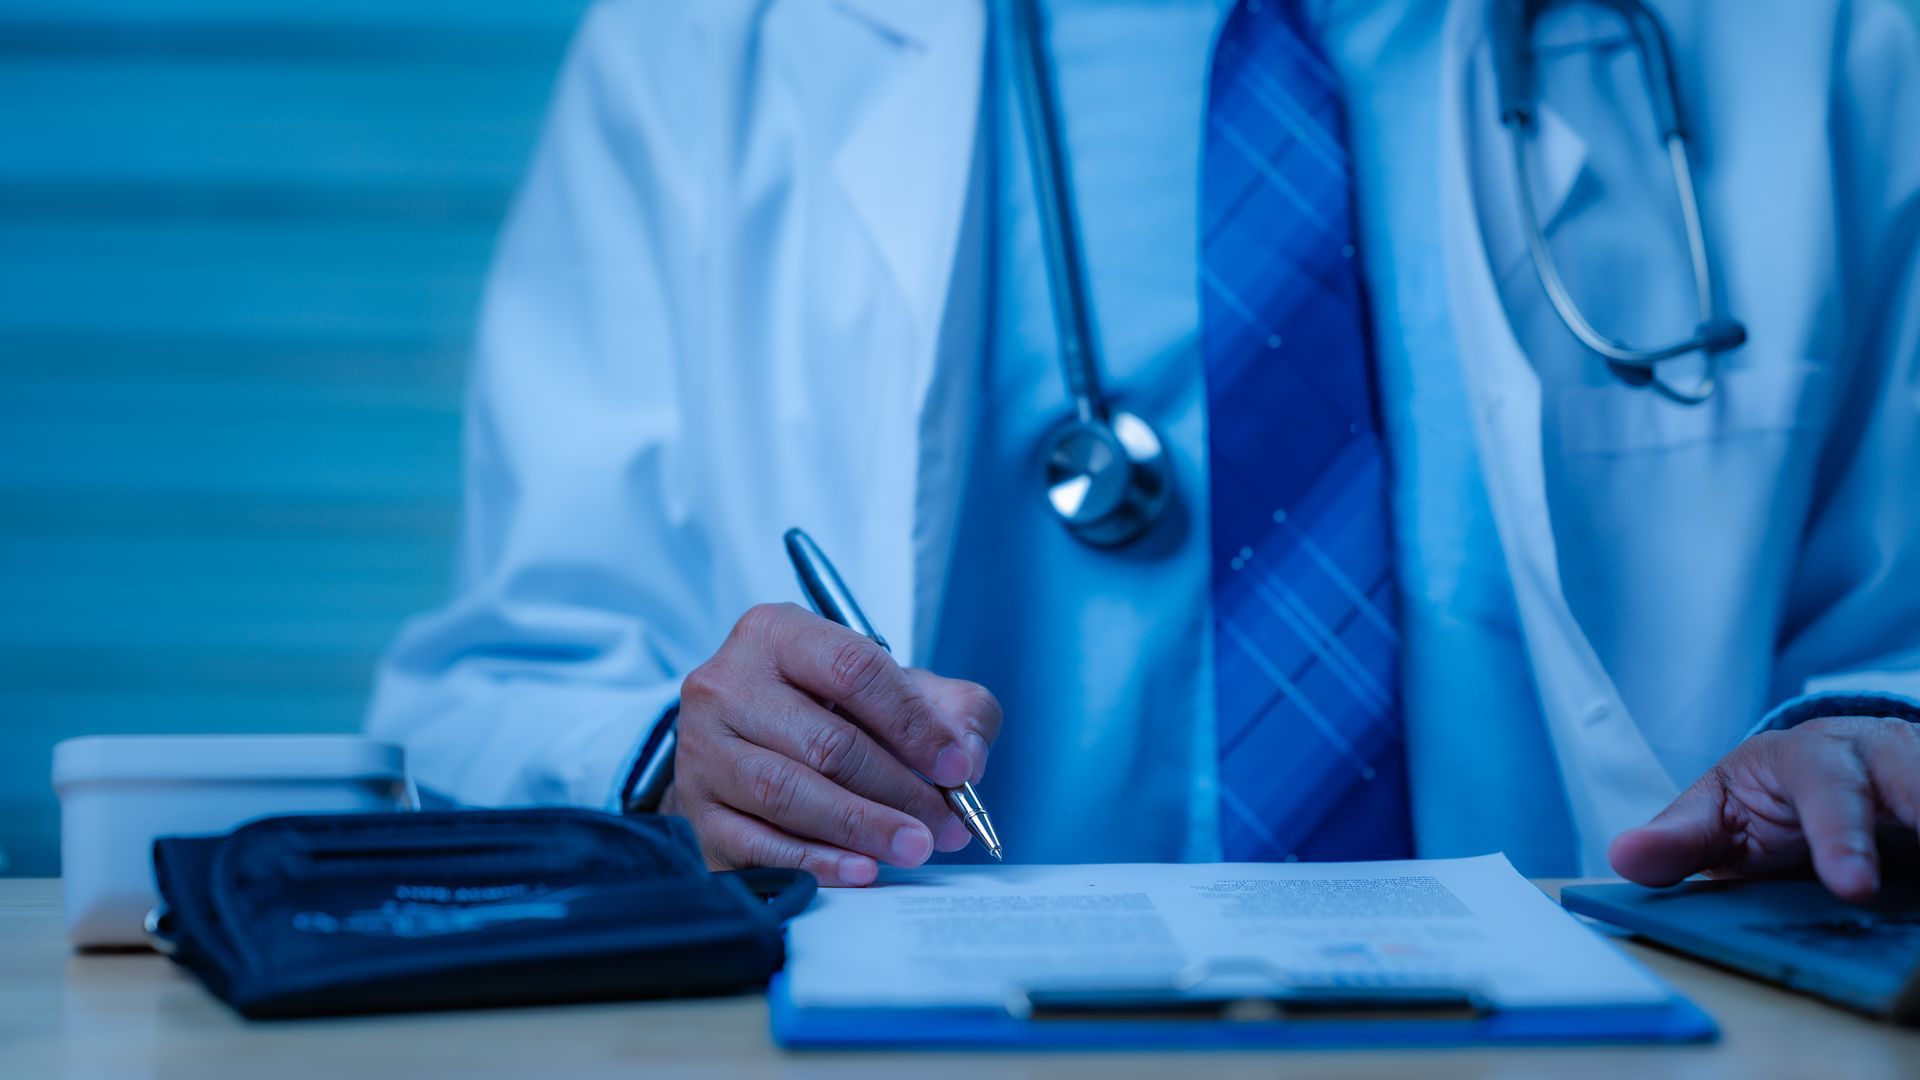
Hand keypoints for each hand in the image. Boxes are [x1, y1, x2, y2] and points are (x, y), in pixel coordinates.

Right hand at [660, 603, 1001, 886]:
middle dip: (898, 789)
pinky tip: (861, 869)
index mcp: (776, 633)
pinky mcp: (696, 810)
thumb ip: (950, 707)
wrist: (747, 742)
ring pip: (788, 793)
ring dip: (862, 828)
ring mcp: (703, 749)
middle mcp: (726, 684)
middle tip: (945, 825)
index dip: (913, 724)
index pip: (853, 670)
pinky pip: (757, 843)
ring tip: (913, 847)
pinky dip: (815, 861)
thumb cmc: (829, 709)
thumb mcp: (894, 687)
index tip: (957, 767)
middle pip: (825, 741)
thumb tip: (968, 756)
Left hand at [1610, 716, 1919, 899]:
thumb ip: (1679, 839)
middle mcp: (1879, 761)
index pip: (1828, 785)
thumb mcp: (1719, 812)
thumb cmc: (1768, 793)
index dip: (1842, 835)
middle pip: (1911, 782)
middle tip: (1883, 884)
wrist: (1825, 770)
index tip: (1855, 887)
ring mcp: (1919, 783)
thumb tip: (1623, 857)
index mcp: (1811, 757)